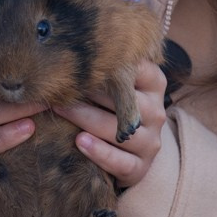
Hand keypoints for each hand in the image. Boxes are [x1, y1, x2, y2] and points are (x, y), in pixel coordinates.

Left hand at [56, 60, 166, 188]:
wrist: (127, 152)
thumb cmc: (111, 107)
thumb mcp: (113, 85)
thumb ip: (102, 68)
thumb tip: (64, 49)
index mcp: (153, 84)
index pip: (135, 68)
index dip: (107, 65)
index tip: (79, 60)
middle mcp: (156, 111)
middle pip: (123, 100)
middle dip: (89, 93)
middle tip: (60, 87)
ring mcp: (151, 141)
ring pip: (119, 130)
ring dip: (87, 120)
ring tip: (62, 111)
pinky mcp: (141, 167)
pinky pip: (121, 161)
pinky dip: (99, 152)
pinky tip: (80, 142)